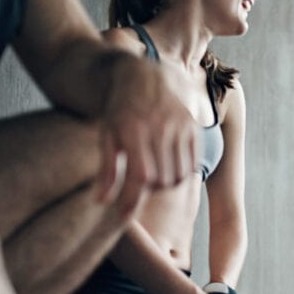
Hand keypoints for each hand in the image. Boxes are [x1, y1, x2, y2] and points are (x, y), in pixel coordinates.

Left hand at [98, 59, 197, 215]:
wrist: (143, 77)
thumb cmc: (119, 110)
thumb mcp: (107, 136)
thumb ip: (106, 170)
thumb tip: (100, 202)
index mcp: (134, 130)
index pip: (140, 176)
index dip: (131, 200)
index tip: (123, 216)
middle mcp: (160, 128)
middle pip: (161, 180)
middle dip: (148, 190)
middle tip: (138, 184)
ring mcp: (179, 126)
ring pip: (178, 175)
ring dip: (166, 183)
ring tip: (154, 175)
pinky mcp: (192, 127)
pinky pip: (192, 164)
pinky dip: (181, 172)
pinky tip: (169, 166)